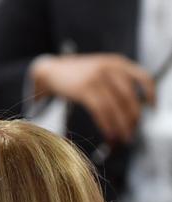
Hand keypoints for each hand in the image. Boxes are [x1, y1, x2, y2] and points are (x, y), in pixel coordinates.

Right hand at [31, 53, 154, 143]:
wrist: (50, 70)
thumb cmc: (74, 75)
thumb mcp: (99, 70)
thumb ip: (114, 81)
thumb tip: (128, 108)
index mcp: (117, 62)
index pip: (142, 77)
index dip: (151, 94)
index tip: (152, 108)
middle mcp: (109, 68)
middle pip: (129, 97)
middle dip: (133, 118)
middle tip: (132, 132)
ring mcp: (96, 78)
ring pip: (115, 106)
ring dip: (121, 125)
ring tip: (122, 138)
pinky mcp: (84, 89)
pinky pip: (101, 110)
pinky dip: (107, 125)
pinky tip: (109, 133)